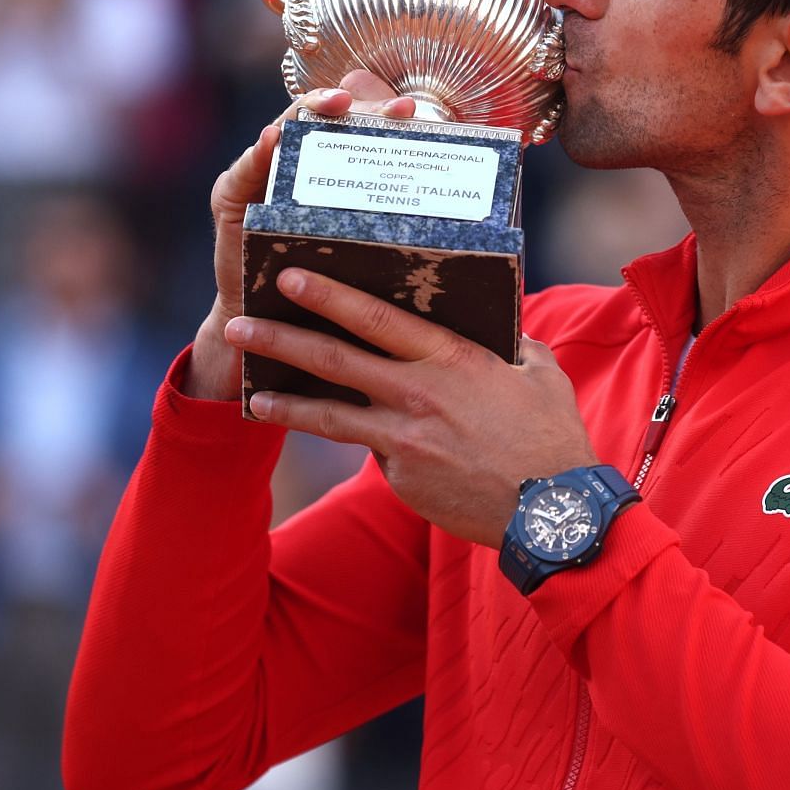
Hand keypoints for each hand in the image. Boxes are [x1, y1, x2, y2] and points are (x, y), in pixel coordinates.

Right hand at [185, 72, 415, 400]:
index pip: (360, 128)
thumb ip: (401, 222)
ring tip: (336, 104)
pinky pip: (244, 168)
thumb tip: (462, 204)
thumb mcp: (373, 249)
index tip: (415, 112)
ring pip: (289, 130)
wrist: (277, 331)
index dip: (384, 114)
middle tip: (387, 108)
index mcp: (336, 171)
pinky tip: (273, 140)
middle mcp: (300, 166)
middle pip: (328, 120)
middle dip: (358, 106)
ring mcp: (263, 176)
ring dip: (312, 112)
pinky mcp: (231, 197)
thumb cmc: (332, 288)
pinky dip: (258, 151)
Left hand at [221, 268, 597, 545]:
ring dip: (283, 404)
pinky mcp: (400, 477)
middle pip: (333, 360)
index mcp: (450, 358)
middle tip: (238, 324)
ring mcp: (403, 439)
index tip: (291, 277)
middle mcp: (417, 394)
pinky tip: (352, 441)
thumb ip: (513, 345)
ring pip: (328, 416)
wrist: (552, 512)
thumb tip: (503, 331)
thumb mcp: (539, 373)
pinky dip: (357, 441)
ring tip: (252, 397)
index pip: (376, 318)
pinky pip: (371, 450)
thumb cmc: (552, 437)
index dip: (328, 296)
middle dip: (280, 340)